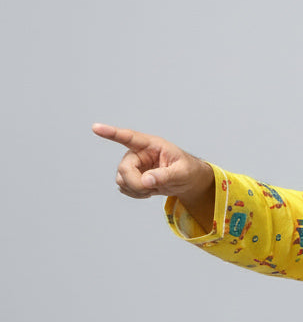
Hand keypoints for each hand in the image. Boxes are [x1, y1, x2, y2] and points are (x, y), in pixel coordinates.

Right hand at [93, 123, 215, 230]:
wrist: (187, 180)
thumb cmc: (187, 170)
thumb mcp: (182, 172)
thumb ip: (165, 175)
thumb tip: (146, 180)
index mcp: (151, 145)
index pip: (129, 137)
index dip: (112, 133)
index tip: (96, 128)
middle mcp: (138, 153)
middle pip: (124, 169)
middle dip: (136, 183)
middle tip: (152, 188)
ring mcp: (132, 165)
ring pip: (121, 179)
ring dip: (136, 189)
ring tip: (154, 188)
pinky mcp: (130, 176)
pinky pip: (124, 188)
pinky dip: (136, 194)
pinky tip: (149, 191)